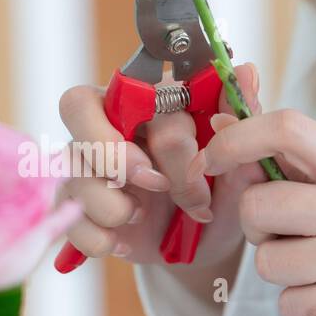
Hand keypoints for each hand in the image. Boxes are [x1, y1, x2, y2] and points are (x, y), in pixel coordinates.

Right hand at [57, 63, 263, 267]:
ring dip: (112, 205)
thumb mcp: (239, 163)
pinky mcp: (72, 201)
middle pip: (78, 105)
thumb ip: (241, 120)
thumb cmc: (220, 191)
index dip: (169, 143)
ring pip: (73, 167)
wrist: (203, 243)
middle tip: (154, 187)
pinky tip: (121, 240)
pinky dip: (96, 237)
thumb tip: (248, 73)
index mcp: (152, 99)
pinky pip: (66, 214)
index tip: (197, 180)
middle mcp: (110, 120)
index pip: (141, 94)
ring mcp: (85, 160)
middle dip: (116, 154)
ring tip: (141, 218)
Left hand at [196, 108, 315, 315]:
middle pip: (259, 205)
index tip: (212, 158)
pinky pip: (288, 303)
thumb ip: (284, 157)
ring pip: (267, 261)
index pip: (289, 129)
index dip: (237, 139)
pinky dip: (297, 304)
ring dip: (280, 269)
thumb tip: (221, 123)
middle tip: (287, 234)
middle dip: (255, 225)